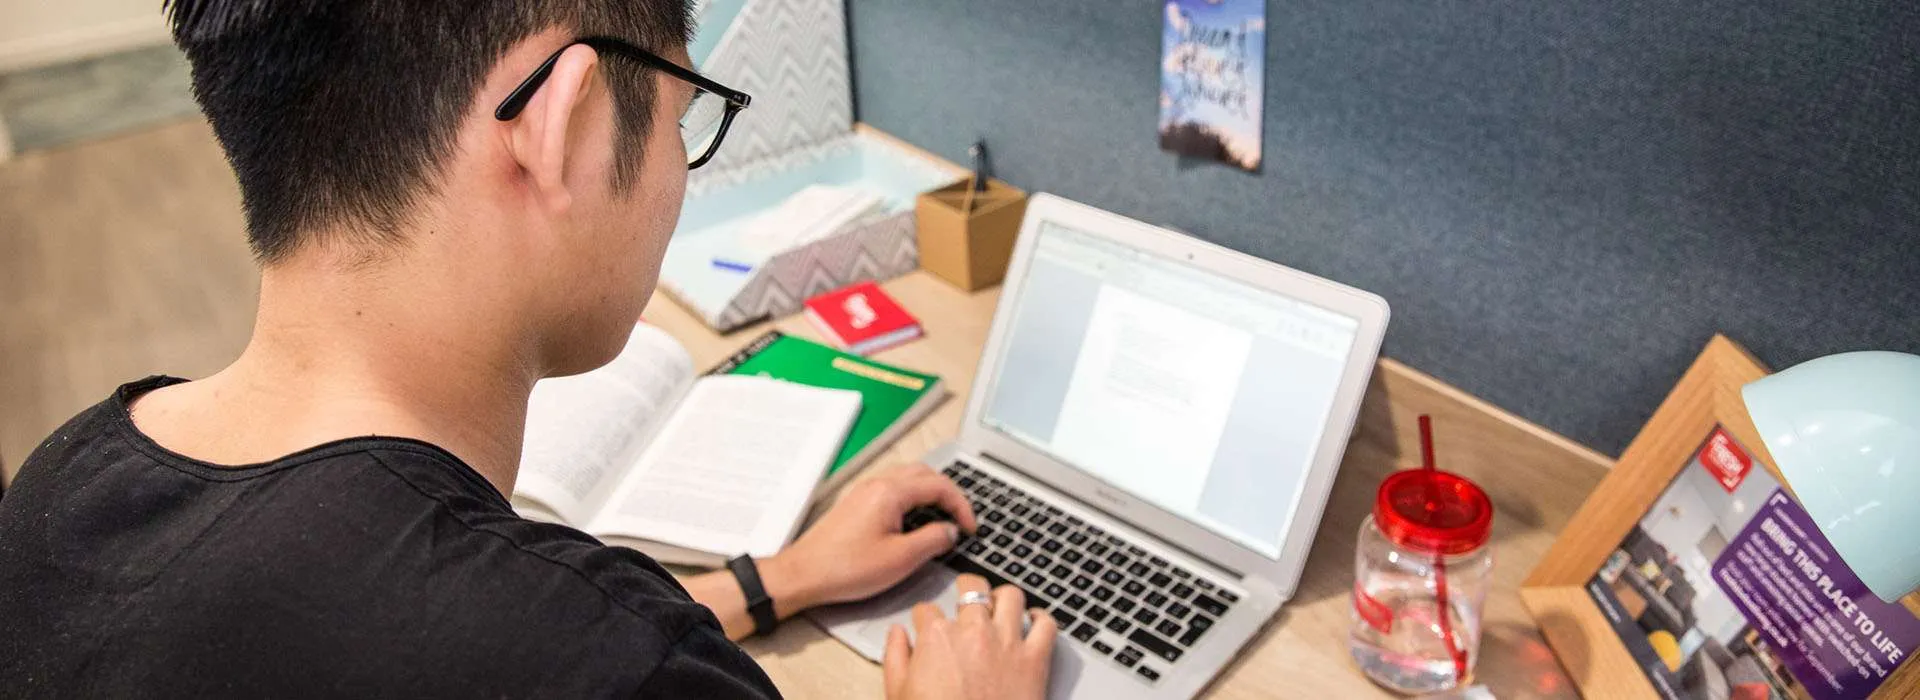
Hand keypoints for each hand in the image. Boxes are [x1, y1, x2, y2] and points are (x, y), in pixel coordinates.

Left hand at [762, 464, 978, 611]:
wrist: (804, 574)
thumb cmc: (845, 568)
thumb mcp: (900, 559)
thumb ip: (932, 540)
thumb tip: (950, 531)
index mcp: (890, 493)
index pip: (939, 486)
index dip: (961, 506)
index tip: (969, 527)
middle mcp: (877, 484)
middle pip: (924, 474)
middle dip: (948, 493)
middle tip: (960, 517)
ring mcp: (864, 491)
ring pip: (908, 478)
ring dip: (930, 493)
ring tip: (943, 517)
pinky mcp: (857, 503)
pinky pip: (893, 489)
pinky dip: (912, 498)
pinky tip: (914, 520)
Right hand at [883, 574, 1056, 699]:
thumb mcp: (898, 693)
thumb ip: (895, 657)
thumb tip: (896, 634)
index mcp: (937, 638)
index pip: (927, 609)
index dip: (926, 616)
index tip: (928, 623)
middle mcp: (973, 631)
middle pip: (972, 588)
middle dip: (966, 587)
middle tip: (966, 594)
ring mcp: (1007, 642)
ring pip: (1011, 596)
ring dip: (1003, 597)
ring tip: (999, 603)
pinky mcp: (1035, 659)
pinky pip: (1047, 625)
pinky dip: (1042, 619)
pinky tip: (1034, 622)